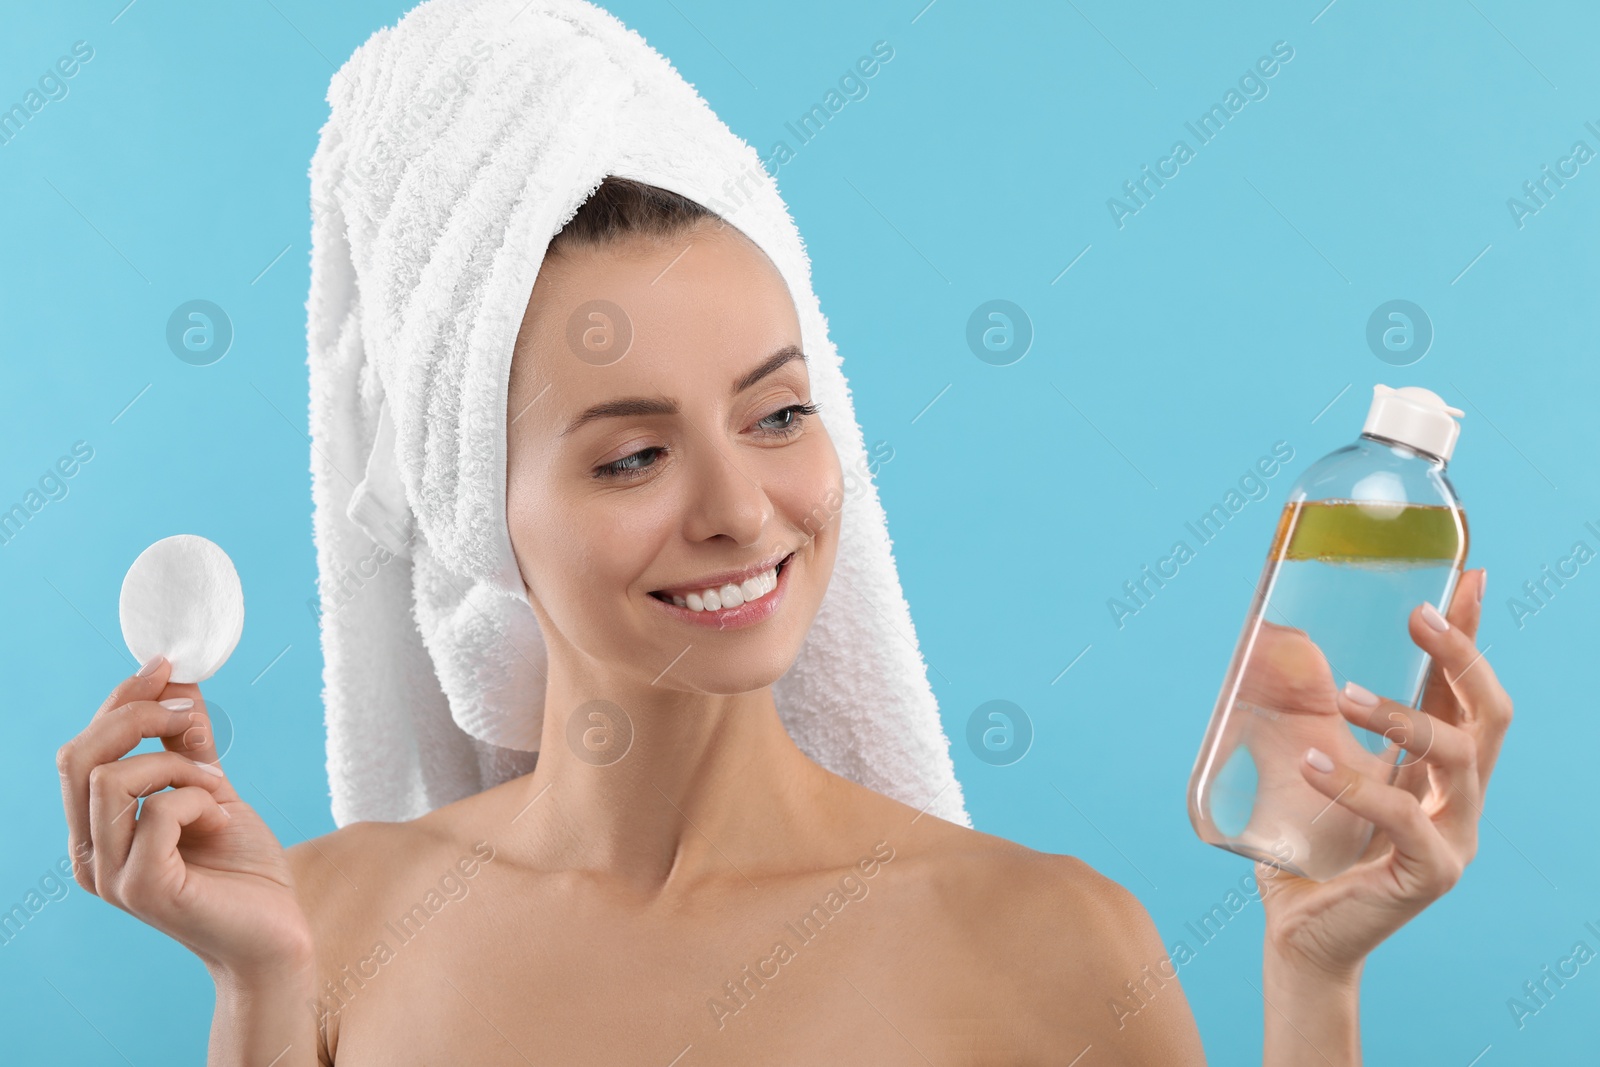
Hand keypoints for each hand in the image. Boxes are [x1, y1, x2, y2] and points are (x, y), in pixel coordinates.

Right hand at [56, 656, 314, 980]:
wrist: (276, 932)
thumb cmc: (243, 868)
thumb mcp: (212, 790)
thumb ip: (186, 745)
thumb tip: (175, 682)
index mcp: (96, 831)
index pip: (81, 751)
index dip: (120, 701)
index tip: (166, 668)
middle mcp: (90, 855)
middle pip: (79, 757)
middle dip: (138, 718)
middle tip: (194, 722)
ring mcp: (112, 877)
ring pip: (113, 779)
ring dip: (178, 766)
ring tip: (217, 789)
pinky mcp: (144, 889)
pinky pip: (157, 813)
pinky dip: (196, 800)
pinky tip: (223, 820)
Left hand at [1257, 567, 1508, 979]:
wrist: (1295, 928)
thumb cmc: (1304, 842)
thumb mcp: (1308, 757)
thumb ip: (1309, 709)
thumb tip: (1284, 634)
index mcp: (1435, 764)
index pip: (1464, 689)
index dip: (1469, 634)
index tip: (1467, 575)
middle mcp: (1457, 795)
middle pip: (1489, 713)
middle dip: (1462, 655)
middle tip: (1418, 613)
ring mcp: (1453, 835)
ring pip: (1458, 756)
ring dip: (1401, 716)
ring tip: (1344, 693)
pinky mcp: (1430, 873)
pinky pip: (1404, 817)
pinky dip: (1356, 785)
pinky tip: (1309, 765)